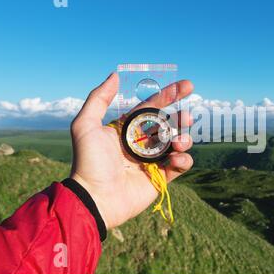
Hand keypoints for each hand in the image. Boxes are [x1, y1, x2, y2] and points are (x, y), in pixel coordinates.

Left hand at [69, 73, 193, 228]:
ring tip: (179, 142)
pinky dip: (183, 160)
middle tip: (187, 117)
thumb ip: (99, 98)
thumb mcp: (85, 125)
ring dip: (184, 139)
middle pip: (169, 124)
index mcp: (127, 128)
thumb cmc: (89, 162)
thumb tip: (115, 75)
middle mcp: (141, 142)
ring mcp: (152, 160)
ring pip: (178, 143)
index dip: (170, 95)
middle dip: (181, 118)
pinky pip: (180, 165)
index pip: (152, 107)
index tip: (188, 85)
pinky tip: (176, 158)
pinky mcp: (160, 178)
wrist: (95, 198)